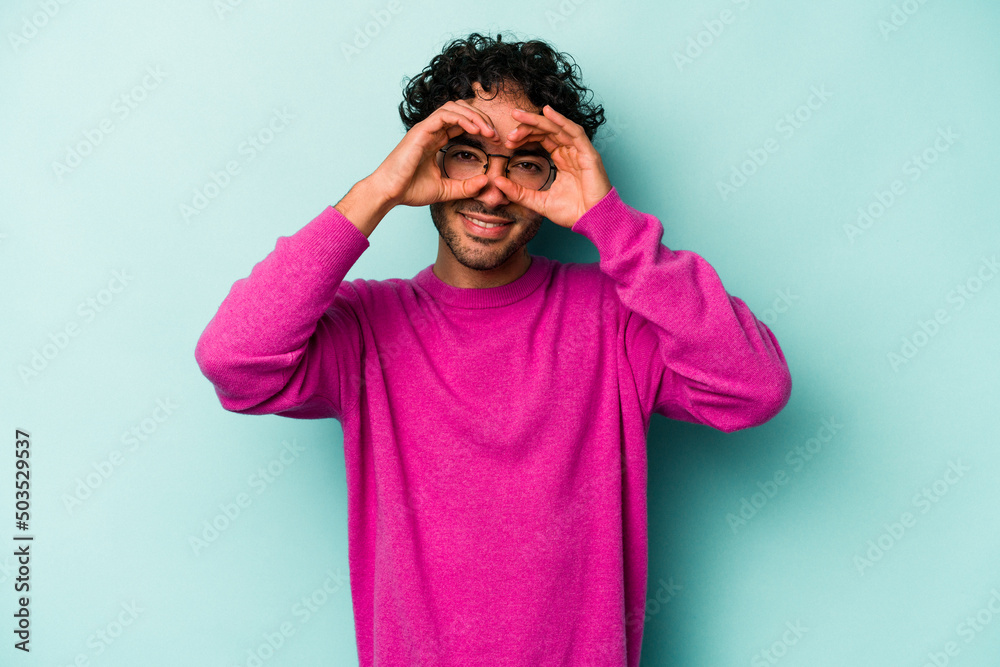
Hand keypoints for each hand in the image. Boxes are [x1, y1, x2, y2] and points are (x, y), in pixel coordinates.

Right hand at [367, 101, 499, 207]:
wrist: (388, 193)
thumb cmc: (410, 190)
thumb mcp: (446, 190)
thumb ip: (465, 187)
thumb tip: (486, 182)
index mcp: (436, 139)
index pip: (462, 122)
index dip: (480, 127)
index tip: (495, 140)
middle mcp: (431, 130)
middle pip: (461, 110)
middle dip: (481, 118)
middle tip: (496, 134)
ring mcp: (426, 128)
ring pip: (454, 107)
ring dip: (474, 116)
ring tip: (488, 131)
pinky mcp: (421, 130)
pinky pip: (445, 115)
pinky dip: (462, 118)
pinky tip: (475, 130)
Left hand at [493, 105, 611, 228]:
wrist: (593, 221)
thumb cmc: (573, 212)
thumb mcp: (539, 202)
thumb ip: (519, 192)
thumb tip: (498, 182)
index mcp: (562, 160)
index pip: (542, 139)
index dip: (526, 136)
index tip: (508, 141)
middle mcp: (571, 152)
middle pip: (547, 130)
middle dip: (528, 125)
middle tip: (511, 121)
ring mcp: (580, 151)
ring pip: (558, 128)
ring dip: (538, 120)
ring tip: (519, 114)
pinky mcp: (589, 154)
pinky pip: (575, 132)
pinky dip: (561, 121)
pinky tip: (547, 112)